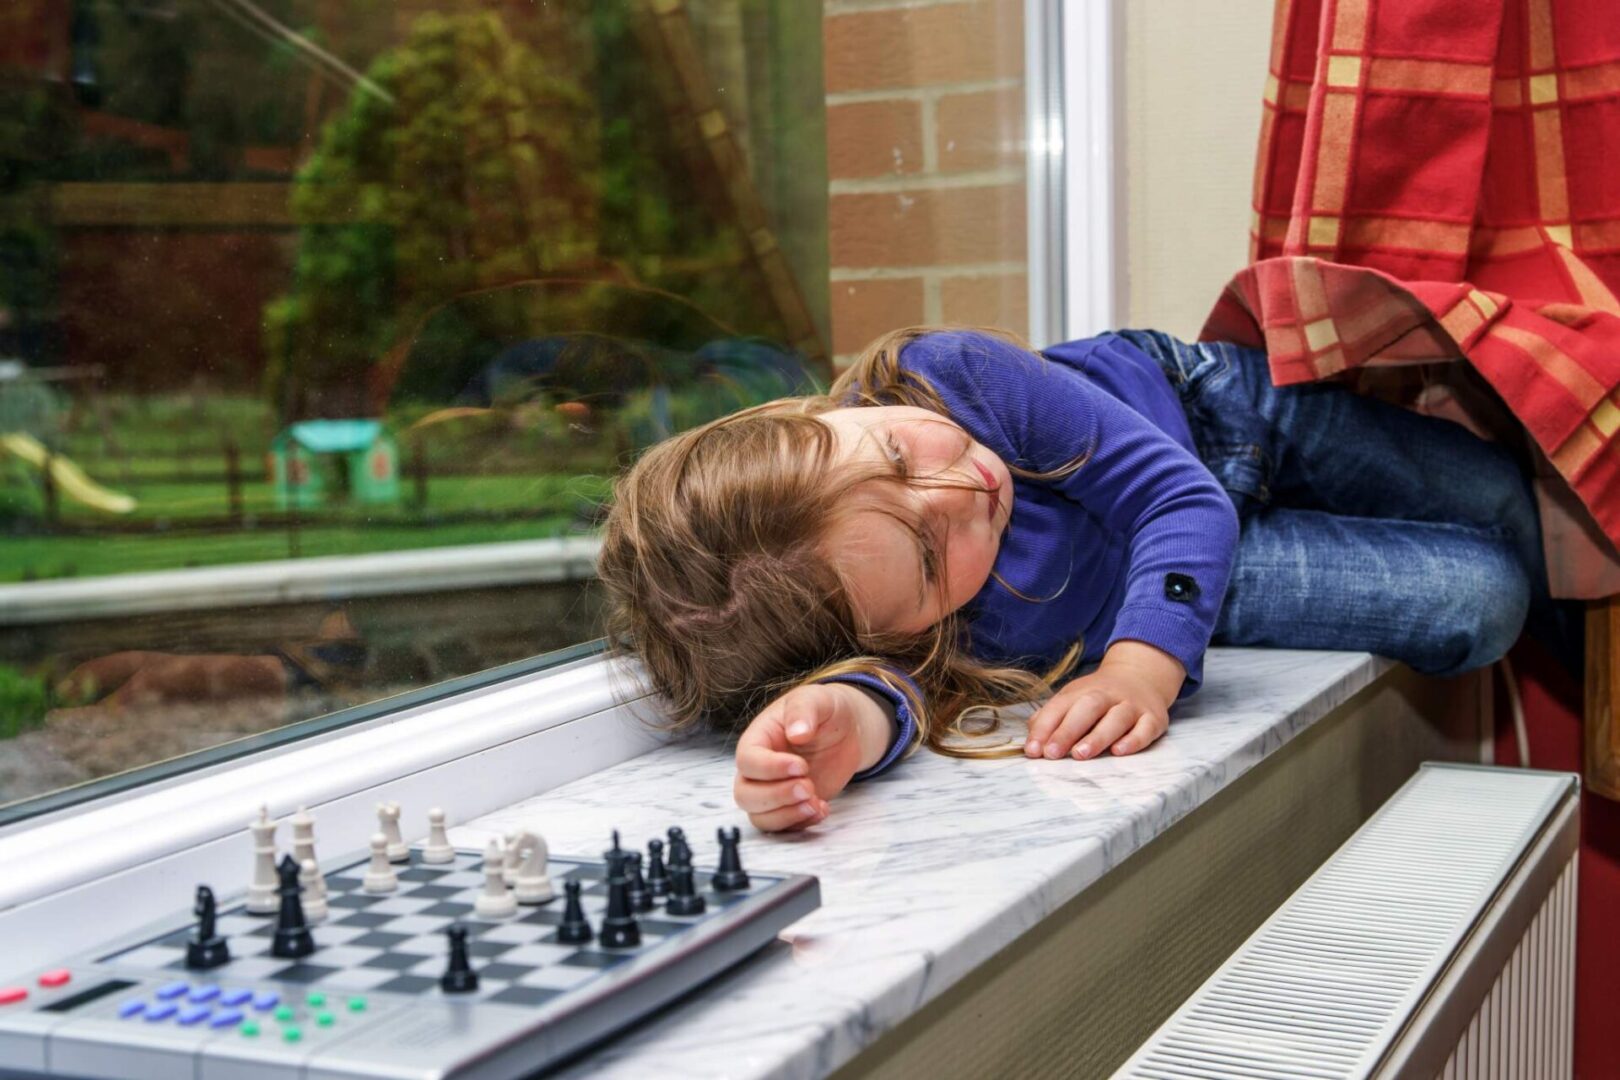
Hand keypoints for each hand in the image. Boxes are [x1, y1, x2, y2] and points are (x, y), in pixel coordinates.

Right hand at [732, 682, 889, 832]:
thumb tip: (796, 733)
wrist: (845, 729)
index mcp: (758, 739)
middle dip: (776, 797)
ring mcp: (773, 790)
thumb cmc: (823, 709)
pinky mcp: (790, 806)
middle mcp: (759, 768)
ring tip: (816, 802)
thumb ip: (803, 711)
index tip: (801, 766)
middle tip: (808, 786)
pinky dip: (801, 824)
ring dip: (787, 815)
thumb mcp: (816, 699)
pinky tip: (822, 808)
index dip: (769, 768)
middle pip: (745, 795)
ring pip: (760, 816)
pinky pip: (783, 826)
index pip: (746, 761)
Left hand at [1023, 641, 1181, 759]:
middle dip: (1067, 731)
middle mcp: (1107, 695)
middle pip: (1087, 708)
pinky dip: (1134, 740)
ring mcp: (1132, 706)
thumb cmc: (1099, 696)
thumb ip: (1050, 718)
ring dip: (1098, 736)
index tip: (1033, 750)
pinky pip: (1145, 728)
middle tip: (1052, 754)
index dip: (1044, 728)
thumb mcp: (1073, 699)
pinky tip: (1119, 751)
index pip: (1060, 707)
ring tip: (1080, 754)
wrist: (1141, 675)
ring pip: (1116, 718)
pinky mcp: (1154, 718)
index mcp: (1082, 691)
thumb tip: (1032, 738)